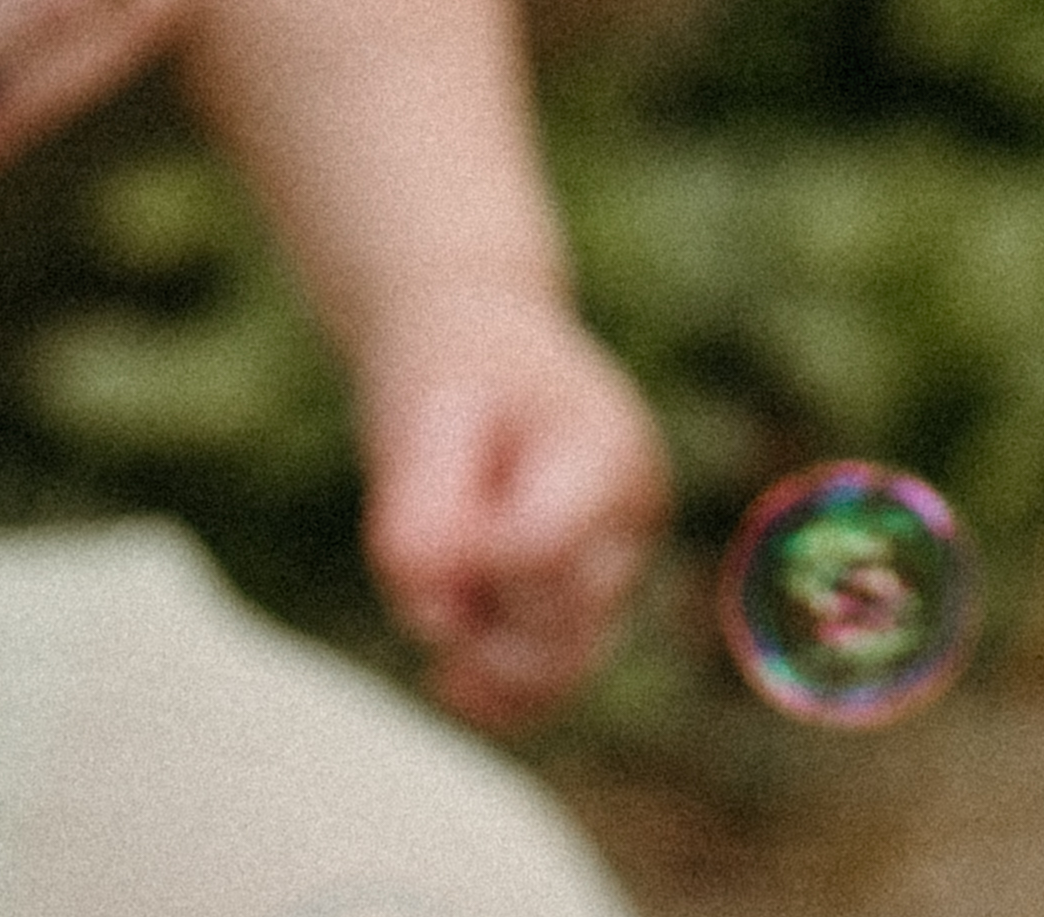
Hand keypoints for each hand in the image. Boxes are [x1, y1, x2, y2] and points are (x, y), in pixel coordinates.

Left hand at [354, 280, 667, 728]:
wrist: (476, 346)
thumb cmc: (451, 368)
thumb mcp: (422, 407)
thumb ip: (423, 499)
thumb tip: (428, 603)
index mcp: (607, 453)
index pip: (544, 549)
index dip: (469, 561)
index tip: (420, 533)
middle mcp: (631, 521)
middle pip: (560, 624)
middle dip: (470, 607)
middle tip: (411, 547)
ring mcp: (616, 567)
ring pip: (559, 667)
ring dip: (478, 648)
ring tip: (432, 589)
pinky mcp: (585, 604)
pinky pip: (554, 687)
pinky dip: (497, 696)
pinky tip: (447, 679)